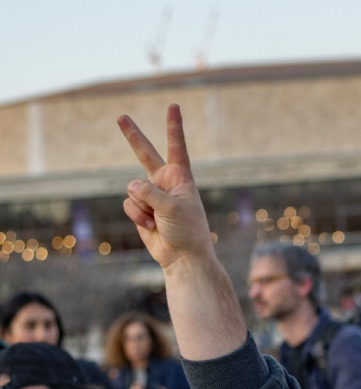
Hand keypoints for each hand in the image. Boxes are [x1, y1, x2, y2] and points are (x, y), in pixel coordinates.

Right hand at [118, 105, 215, 270]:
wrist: (183, 257)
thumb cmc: (187, 231)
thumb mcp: (172, 208)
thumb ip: (149, 193)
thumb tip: (129, 185)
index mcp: (181, 177)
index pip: (176, 147)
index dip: (173, 126)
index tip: (173, 106)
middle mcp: (165, 182)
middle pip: (144, 154)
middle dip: (133, 136)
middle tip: (121, 117)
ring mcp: (152, 195)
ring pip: (132, 189)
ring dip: (143, 207)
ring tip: (159, 220)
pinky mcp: (141, 208)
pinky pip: (129, 204)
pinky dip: (138, 216)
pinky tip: (151, 227)